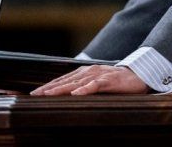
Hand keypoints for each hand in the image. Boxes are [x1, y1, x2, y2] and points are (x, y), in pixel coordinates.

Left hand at [30, 65, 149, 95]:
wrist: (138, 75)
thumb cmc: (116, 83)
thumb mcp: (96, 85)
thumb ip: (83, 88)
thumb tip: (67, 99)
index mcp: (83, 74)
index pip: (61, 80)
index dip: (47, 86)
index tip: (33, 94)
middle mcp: (87, 72)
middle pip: (64, 81)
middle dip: (48, 88)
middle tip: (34, 94)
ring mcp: (98, 75)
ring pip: (76, 82)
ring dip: (61, 88)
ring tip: (48, 94)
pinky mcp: (109, 80)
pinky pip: (95, 85)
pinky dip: (85, 89)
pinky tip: (76, 93)